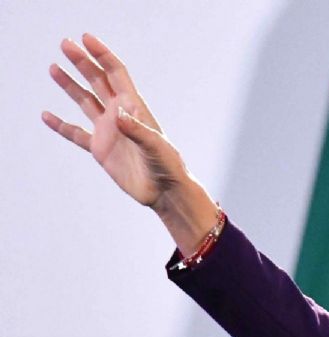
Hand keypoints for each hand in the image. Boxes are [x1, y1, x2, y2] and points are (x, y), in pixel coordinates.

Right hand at [43, 34, 217, 251]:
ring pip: (85, 101)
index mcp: (134, 107)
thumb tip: (118, 114)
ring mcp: (109, 131)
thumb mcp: (155, 146)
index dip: (102, 55)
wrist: (165, 191)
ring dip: (70, 85)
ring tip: (54, 67)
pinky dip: (61, 125)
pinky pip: (76, 133)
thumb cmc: (168, 166)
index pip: (116, 73)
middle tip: (65, 44)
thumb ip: (137, 130)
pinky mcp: (101, 149)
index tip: (86, 39)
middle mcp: (120, 115)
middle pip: (98, 81)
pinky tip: (46, 115)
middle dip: (82, 62)